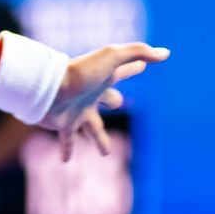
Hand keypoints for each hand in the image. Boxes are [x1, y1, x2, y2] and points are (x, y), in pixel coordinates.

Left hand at [42, 42, 170, 161]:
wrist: (49, 89)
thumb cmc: (80, 72)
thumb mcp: (112, 57)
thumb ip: (138, 52)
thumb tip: (165, 52)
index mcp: (103, 79)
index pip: (124, 71)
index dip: (135, 66)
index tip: (142, 64)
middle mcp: (91, 95)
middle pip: (109, 100)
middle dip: (114, 101)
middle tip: (116, 103)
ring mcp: (77, 111)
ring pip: (92, 128)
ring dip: (98, 139)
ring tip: (105, 154)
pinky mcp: (64, 124)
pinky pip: (68, 140)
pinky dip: (67, 150)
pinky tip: (65, 161)